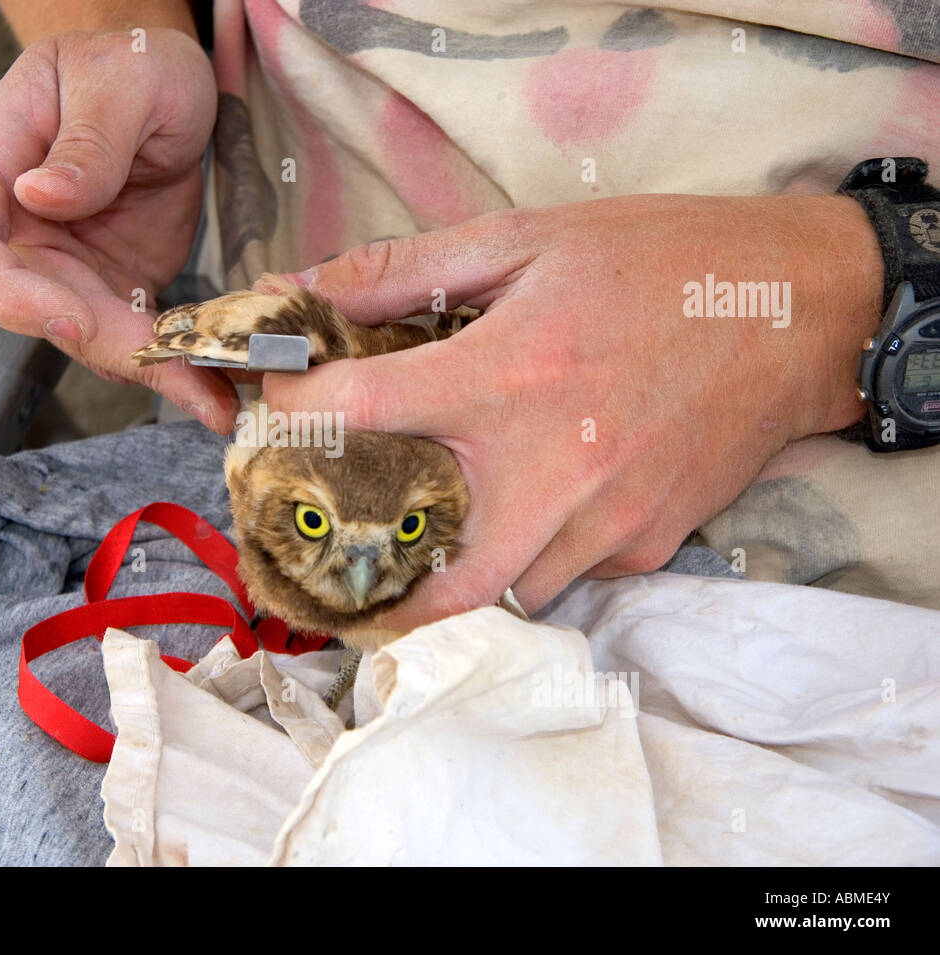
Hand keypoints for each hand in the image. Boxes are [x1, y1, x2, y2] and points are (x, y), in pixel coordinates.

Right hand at [0, 27, 238, 430]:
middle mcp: (16, 226)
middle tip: (180, 369)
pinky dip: (175, 367)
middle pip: (29, 312)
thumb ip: (88, 137)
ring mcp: (63, 267)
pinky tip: (216, 390)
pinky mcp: (110, 291)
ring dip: (150, 372)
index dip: (4, 294)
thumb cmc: (130, 63)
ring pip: (87, 339)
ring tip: (214, 396)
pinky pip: (133, 340)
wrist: (168, 89)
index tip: (72, 317)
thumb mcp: (122, 77)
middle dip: (104, 348)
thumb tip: (42, 195)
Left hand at [258, 194, 882, 619]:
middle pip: (434, 583)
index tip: (282, 407)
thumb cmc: (660, 263)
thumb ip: (403, 271)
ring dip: (461, 567)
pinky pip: (569, 572)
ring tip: (440, 523)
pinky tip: (537, 501)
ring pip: (503, 590)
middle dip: (377, 586)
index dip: (298, 410)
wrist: (799, 309)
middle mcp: (550, 468)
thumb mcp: (526, 238)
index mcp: (507, 376)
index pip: (361, 412)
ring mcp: (604, 520)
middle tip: (346, 558)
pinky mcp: (647, 544)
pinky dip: (536, 551)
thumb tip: (303, 289)